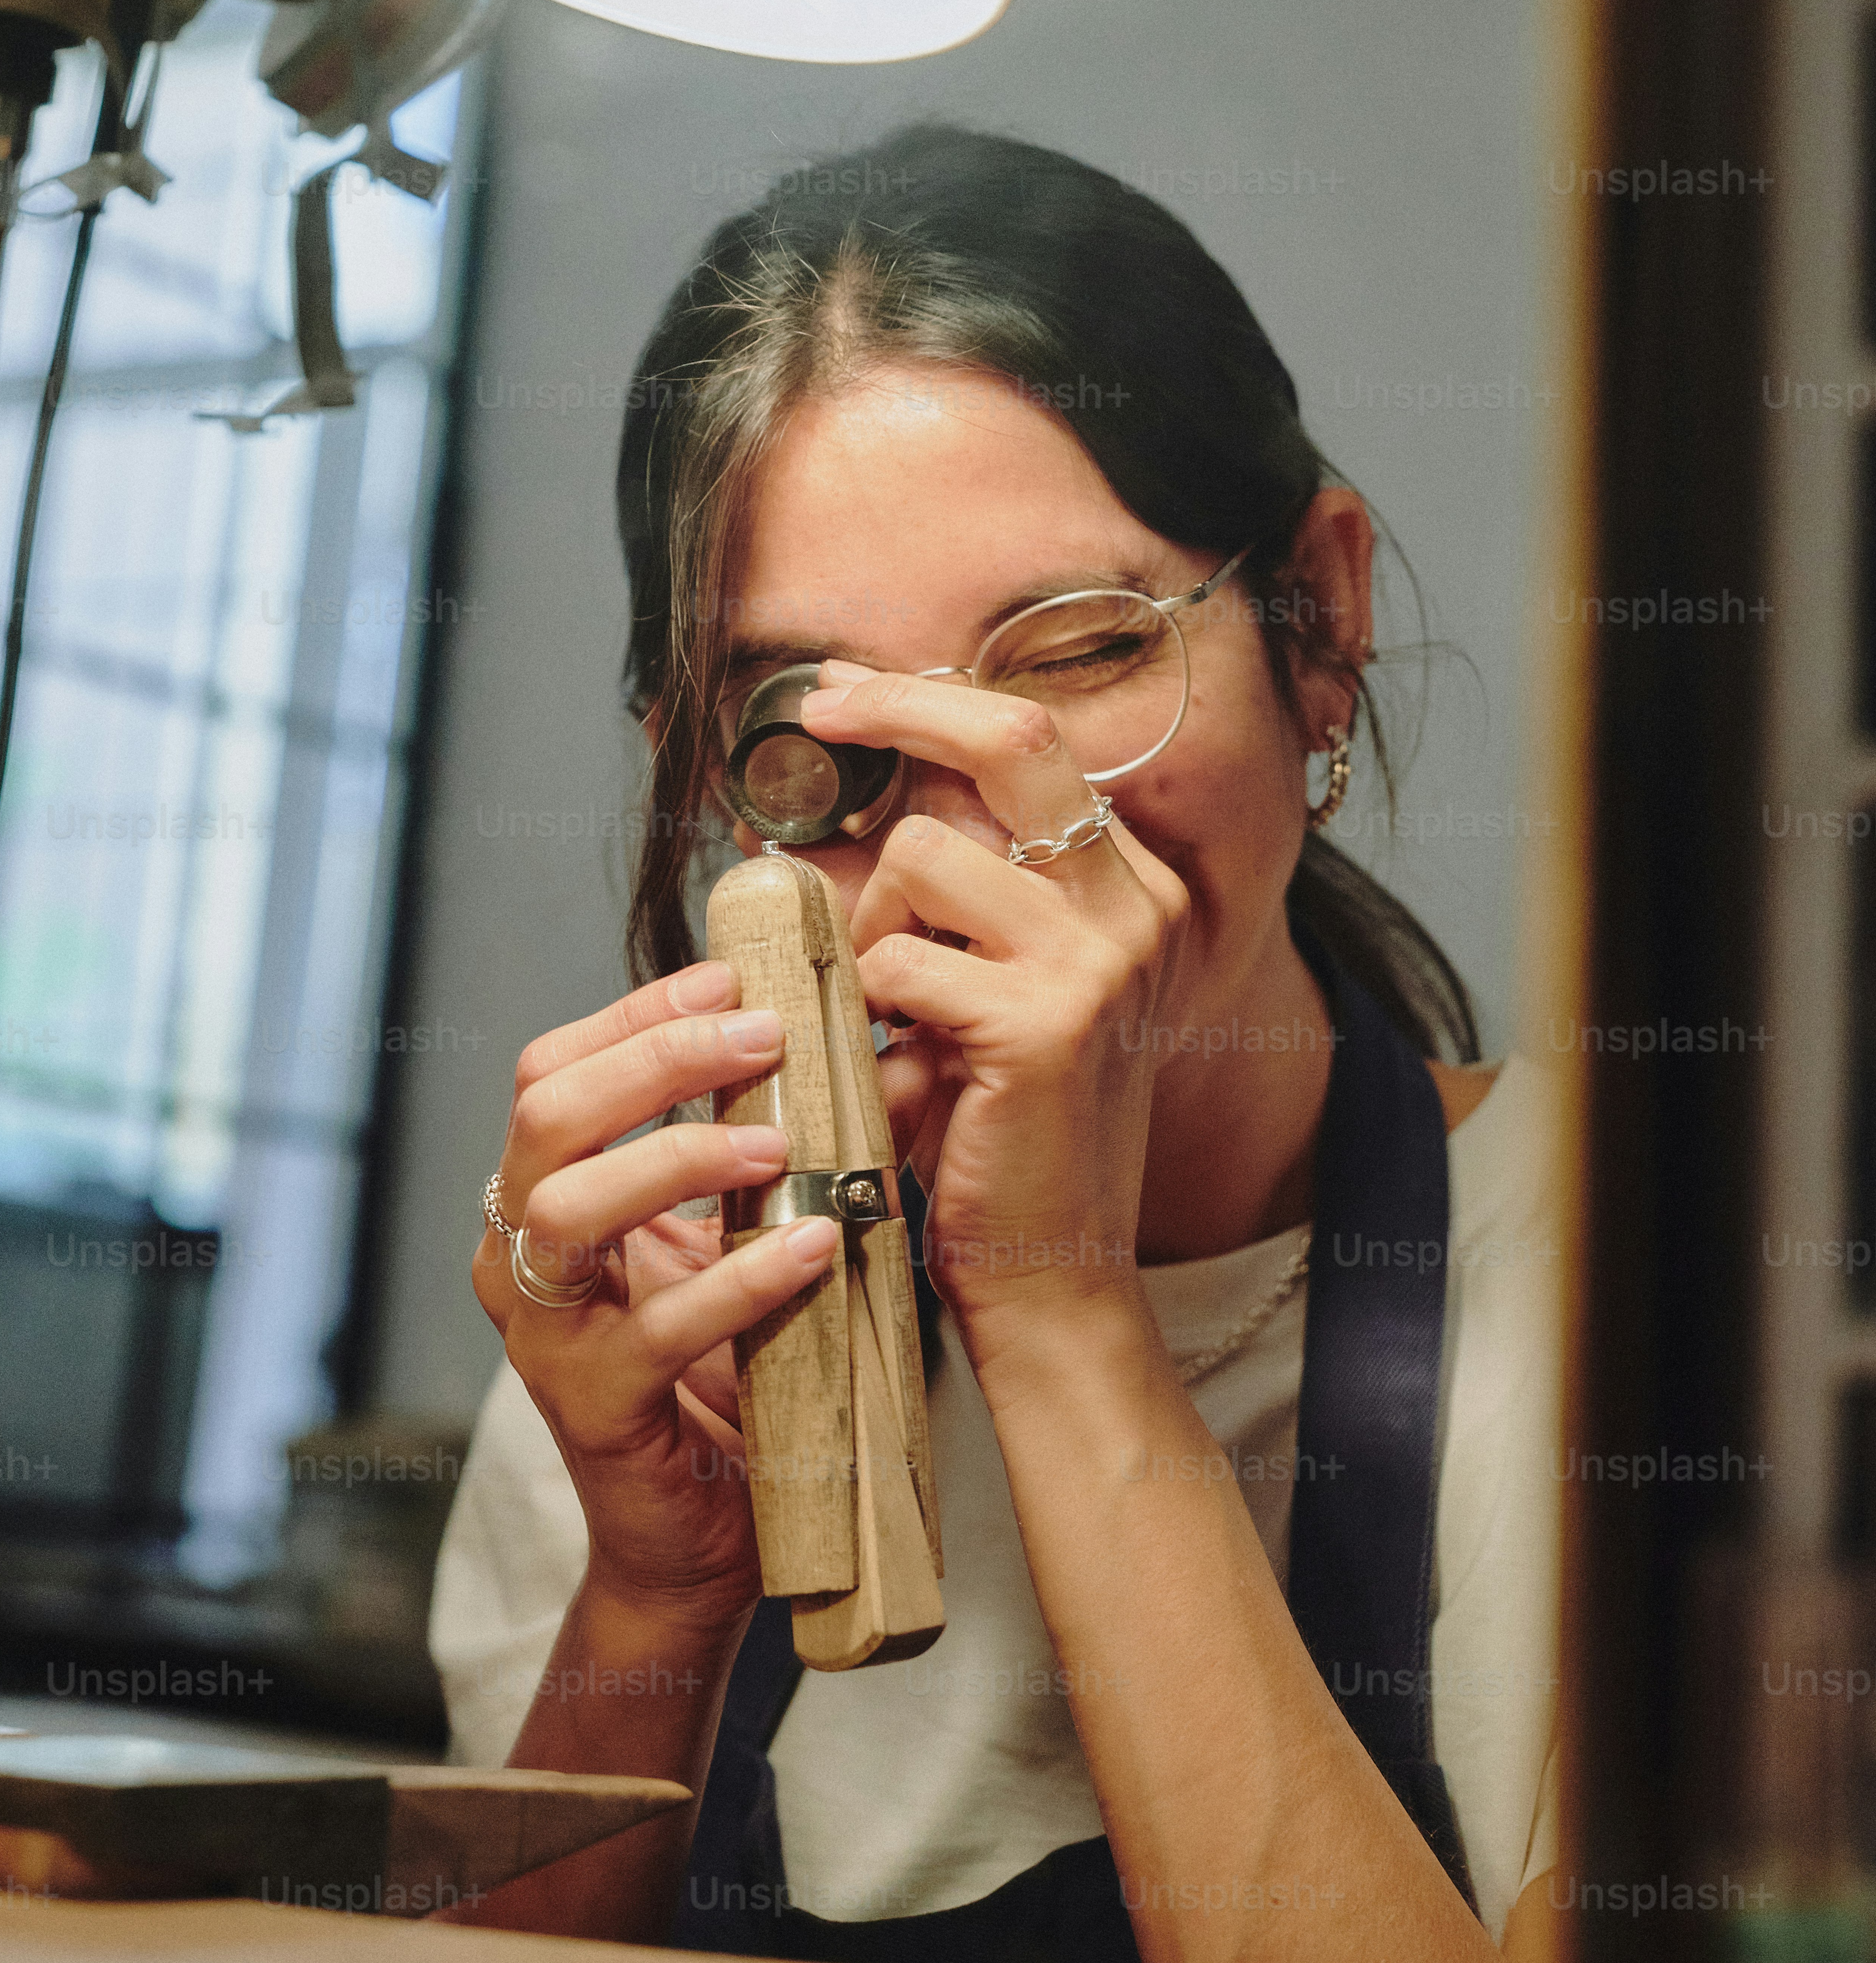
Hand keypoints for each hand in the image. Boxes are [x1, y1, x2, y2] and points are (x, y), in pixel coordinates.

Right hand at [473, 960, 840, 1634]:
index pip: (553, 1069)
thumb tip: (840, 1043)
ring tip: (777, 1142)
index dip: (636, 1014)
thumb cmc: (713, 1369)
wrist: (699, 1531)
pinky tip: (810, 1249)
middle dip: (656, 1058)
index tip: (732, 980)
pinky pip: (655, 1326)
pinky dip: (739, 1278)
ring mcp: (544, 1334)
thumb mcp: (717, 1239)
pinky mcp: (592, 1406)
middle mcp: (519, 1255)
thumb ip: (742, 1152)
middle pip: (549, 1114)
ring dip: (678, 1155)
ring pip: (570, 1208)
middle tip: (764, 1036)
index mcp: (538, 1198)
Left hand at [798, 661, 1187, 1342]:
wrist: (1053, 1272)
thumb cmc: (1006, 1133)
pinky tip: (896, 1065)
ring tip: (890, 1010)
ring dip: (870, 924)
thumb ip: (960, 902)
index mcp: (1135, 889)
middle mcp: (1139, 906)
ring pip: (925, 856)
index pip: (1035, 746)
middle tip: (823, 704)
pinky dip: (867, 1007)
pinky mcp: (1045, 1021)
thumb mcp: (996, 989)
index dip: (933, 702)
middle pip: (1013, 741)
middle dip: (902, 707)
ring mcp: (1102, 960)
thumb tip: (847, 815)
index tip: (847, 690)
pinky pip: (897, 959)